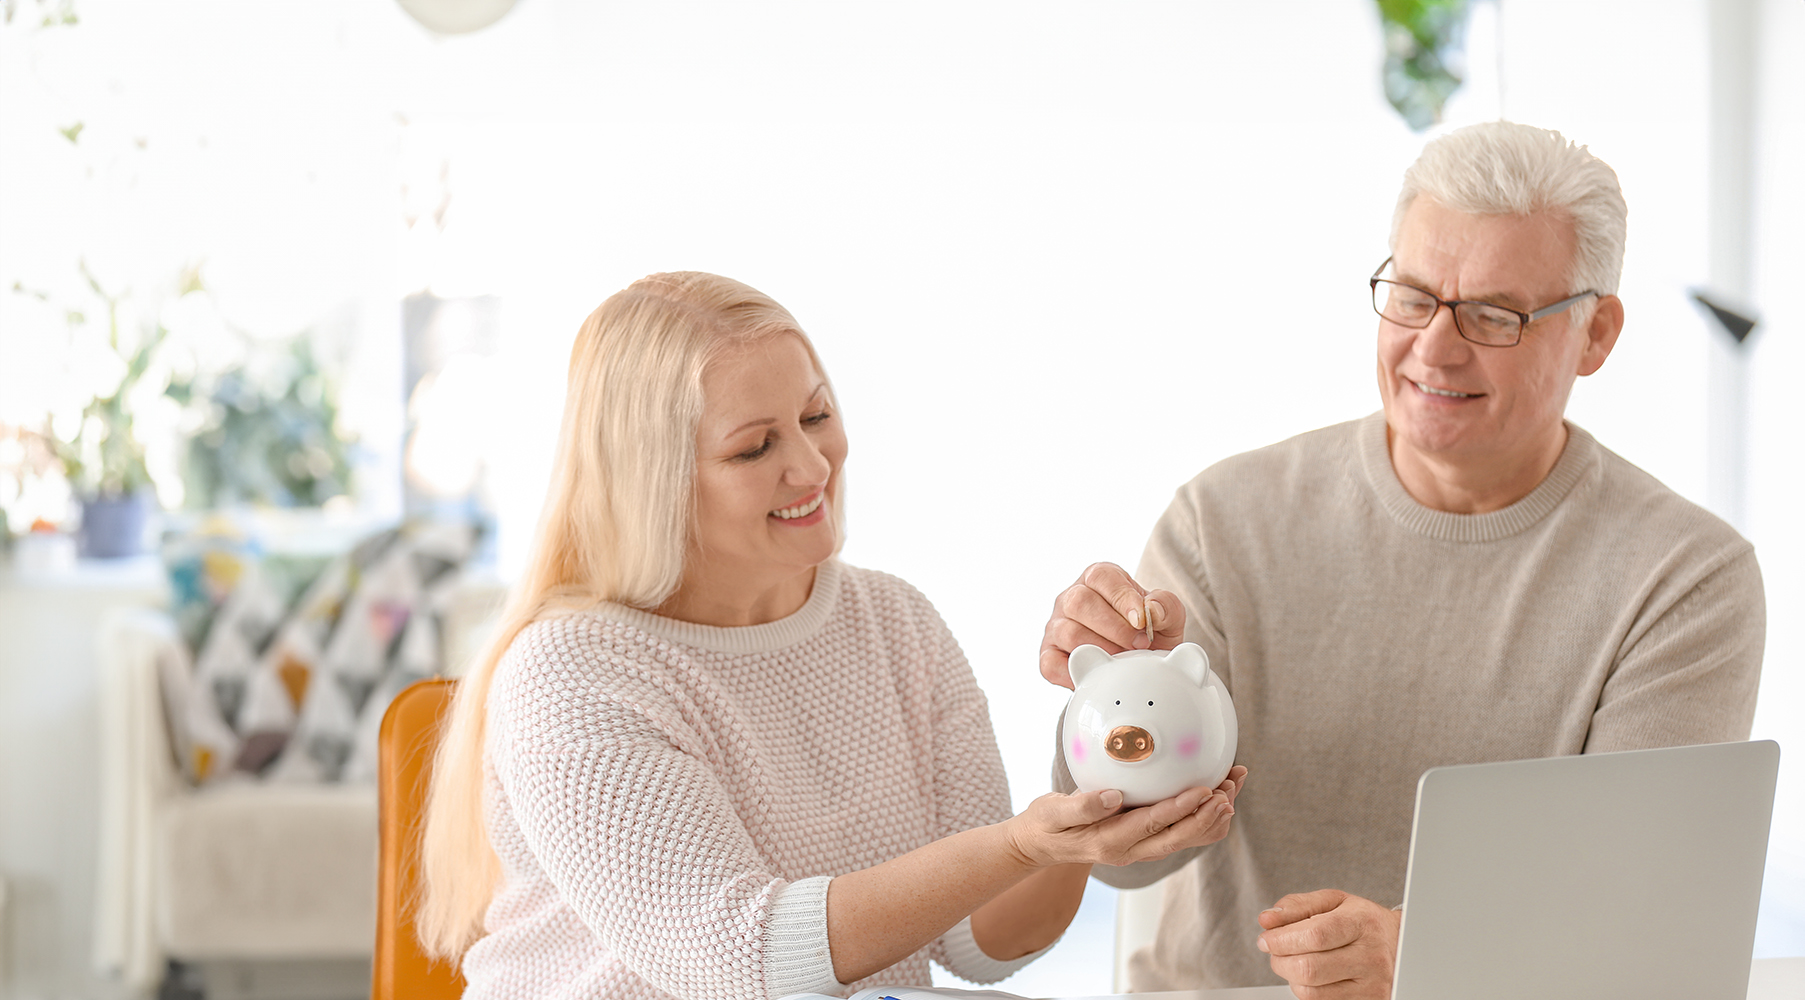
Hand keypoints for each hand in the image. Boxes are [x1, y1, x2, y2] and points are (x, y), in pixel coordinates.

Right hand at [1006, 766, 1247, 868]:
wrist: (1043, 845)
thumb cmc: (1046, 824)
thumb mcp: (1052, 812)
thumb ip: (1080, 805)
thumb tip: (1112, 796)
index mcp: (1109, 842)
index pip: (1151, 824)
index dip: (1180, 809)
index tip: (1203, 791)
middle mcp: (1130, 851)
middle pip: (1177, 837)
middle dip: (1207, 815)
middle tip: (1228, 791)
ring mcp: (1140, 849)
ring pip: (1184, 838)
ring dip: (1211, 817)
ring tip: (1232, 788)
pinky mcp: (1145, 842)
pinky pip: (1180, 834)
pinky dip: (1204, 818)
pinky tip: (1218, 796)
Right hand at [1040, 562, 1187, 688]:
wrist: (1138, 665)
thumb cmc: (1149, 634)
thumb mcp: (1168, 617)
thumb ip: (1167, 606)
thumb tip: (1152, 610)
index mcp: (1098, 578)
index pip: (1101, 577)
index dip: (1122, 598)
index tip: (1142, 622)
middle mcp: (1071, 597)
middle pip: (1079, 602)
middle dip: (1114, 628)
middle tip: (1139, 645)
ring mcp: (1056, 626)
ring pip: (1067, 633)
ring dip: (1100, 650)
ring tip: (1124, 661)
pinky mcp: (1048, 655)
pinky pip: (1051, 664)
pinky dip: (1075, 674)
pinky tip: (1098, 676)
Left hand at [1256, 889, 1401, 999]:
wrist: (1400, 944)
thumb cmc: (1362, 921)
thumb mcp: (1333, 901)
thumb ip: (1297, 906)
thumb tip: (1266, 920)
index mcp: (1362, 923)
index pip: (1315, 935)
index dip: (1282, 939)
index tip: (1266, 938)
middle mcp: (1371, 957)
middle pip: (1309, 968)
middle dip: (1280, 960)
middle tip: (1275, 950)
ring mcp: (1372, 986)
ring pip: (1311, 992)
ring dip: (1290, 977)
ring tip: (1293, 961)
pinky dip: (1306, 990)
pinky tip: (1311, 975)